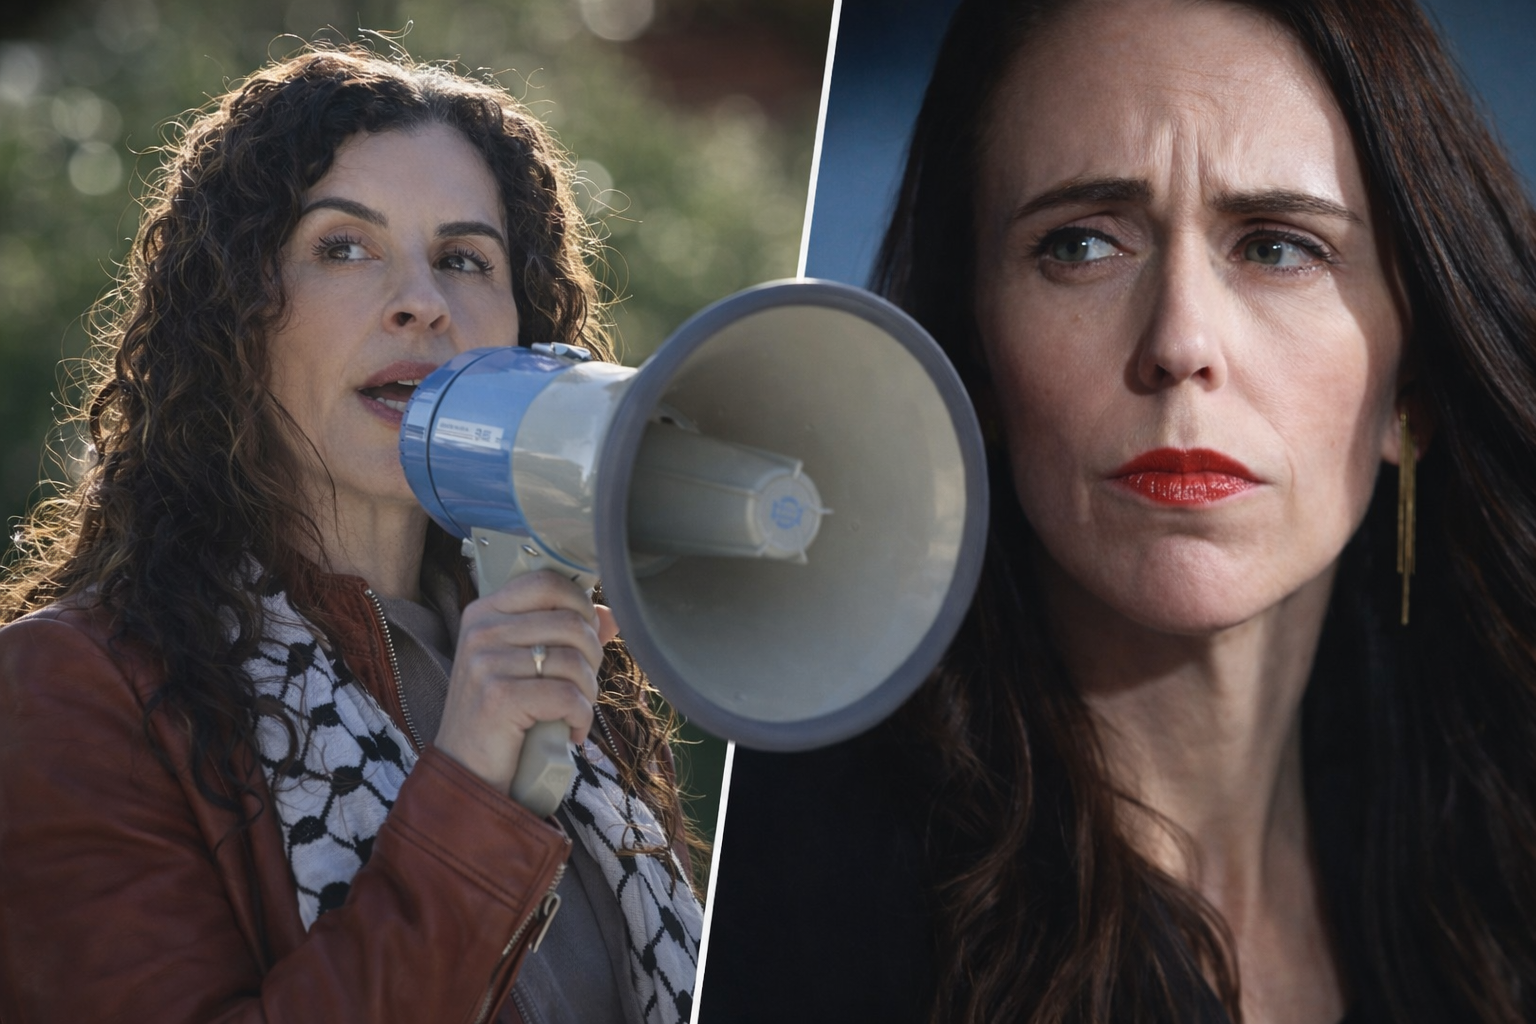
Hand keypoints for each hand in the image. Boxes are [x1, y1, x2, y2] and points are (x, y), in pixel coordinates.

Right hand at [433, 570, 620, 794]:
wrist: (466, 772)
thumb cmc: (501, 717)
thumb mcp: (525, 667)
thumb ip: (564, 636)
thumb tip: (611, 616)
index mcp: (485, 613)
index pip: (547, 582)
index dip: (581, 606)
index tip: (584, 639)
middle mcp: (481, 631)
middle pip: (570, 622)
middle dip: (592, 657)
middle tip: (582, 686)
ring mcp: (486, 662)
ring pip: (573, 661)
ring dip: (587, 693)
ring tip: (575, 712)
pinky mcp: (498, 697)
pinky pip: (566, 696)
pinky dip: (580, 717)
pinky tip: (571, 731)